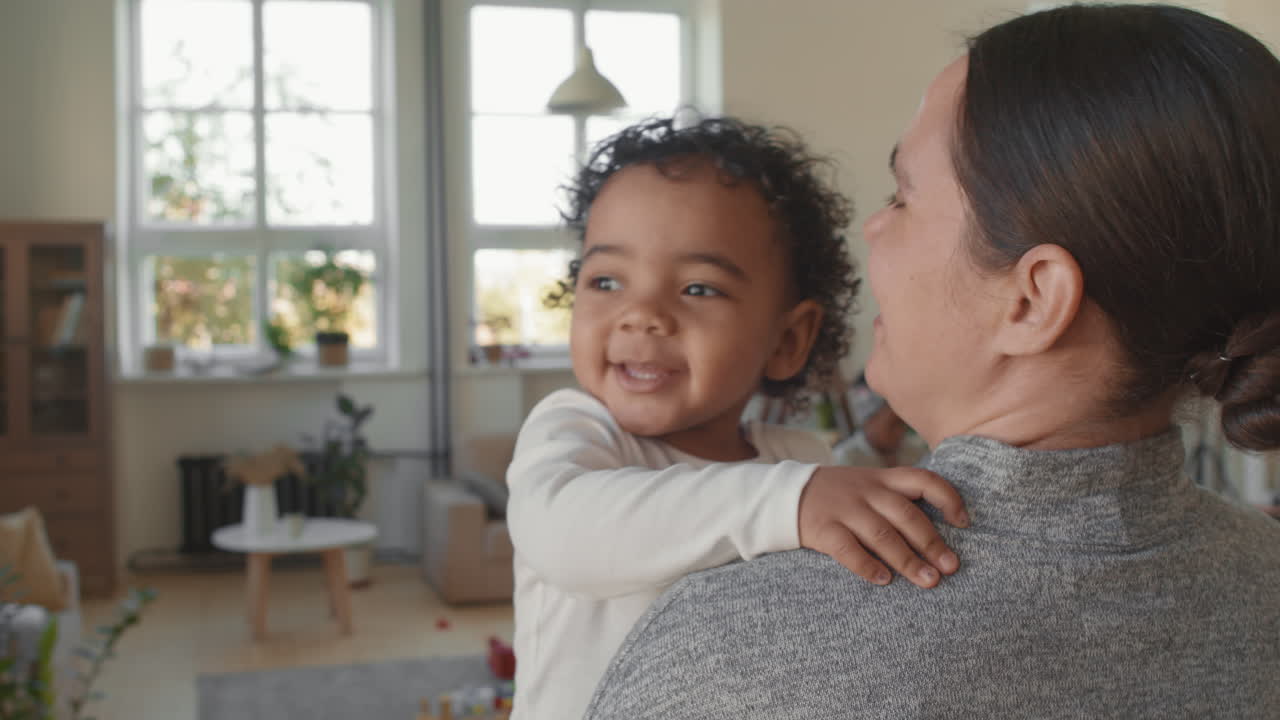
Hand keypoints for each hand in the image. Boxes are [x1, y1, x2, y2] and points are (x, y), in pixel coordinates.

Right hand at [798, 466, 968, 588]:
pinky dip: (867, 566)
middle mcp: (866, 492)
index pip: (923, 480)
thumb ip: (897, 499)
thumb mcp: (867, 484)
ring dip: (908, 560)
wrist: (787, 494)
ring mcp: (844, 510)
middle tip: (951, 568)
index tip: (963, 522)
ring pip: (882, 535)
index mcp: (882, 479)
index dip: (948, 498)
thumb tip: (939, 531)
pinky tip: (883, 580)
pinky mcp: (823, 529)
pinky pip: (848, 550)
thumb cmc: (838, 496)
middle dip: (932, 543)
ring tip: (928, 581)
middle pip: (907, 515)